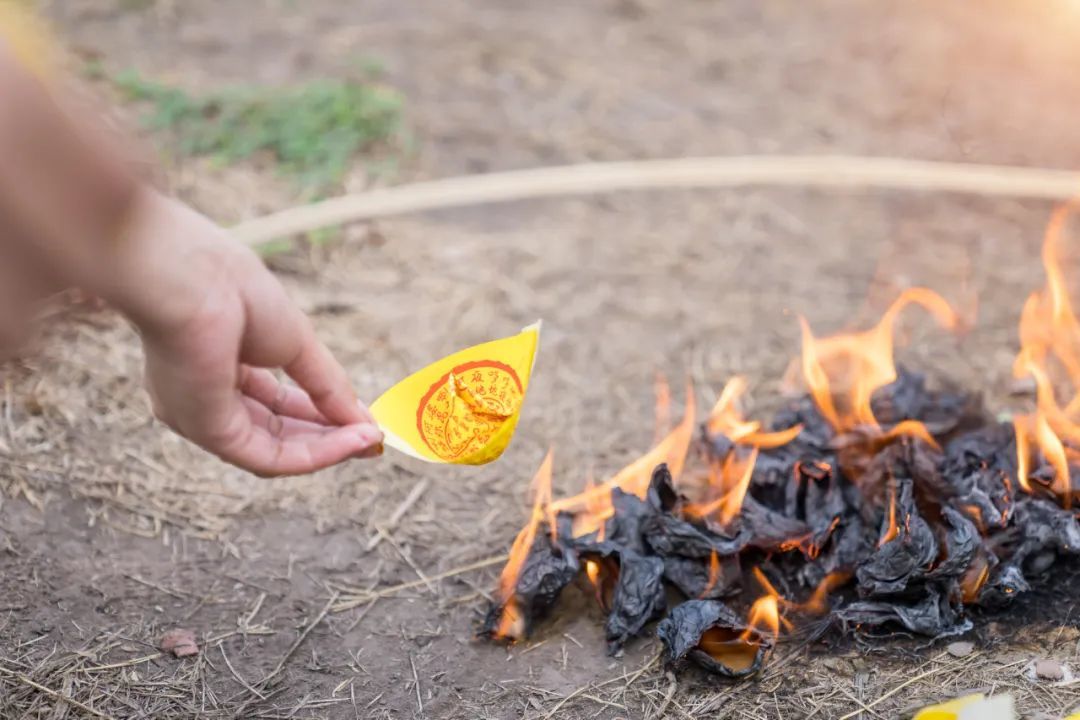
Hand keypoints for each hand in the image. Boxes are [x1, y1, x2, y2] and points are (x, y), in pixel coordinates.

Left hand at [111, 190, 382, 475]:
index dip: (321, 412)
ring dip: (328, 448)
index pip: (274, 403)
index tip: (362, 418)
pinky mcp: (209, 431)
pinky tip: (351, 440)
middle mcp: (202, 398)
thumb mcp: (295, 340)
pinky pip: (269, 456)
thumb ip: (328, 385)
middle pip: (276, 433)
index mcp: (215, 365)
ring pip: (274, 451)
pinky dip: (315, 454)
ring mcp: (202, 417)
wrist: (189, 274)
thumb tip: (364, 421)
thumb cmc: (229, 286)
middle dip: (328, 436)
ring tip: (370, 439)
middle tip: (373, 437)